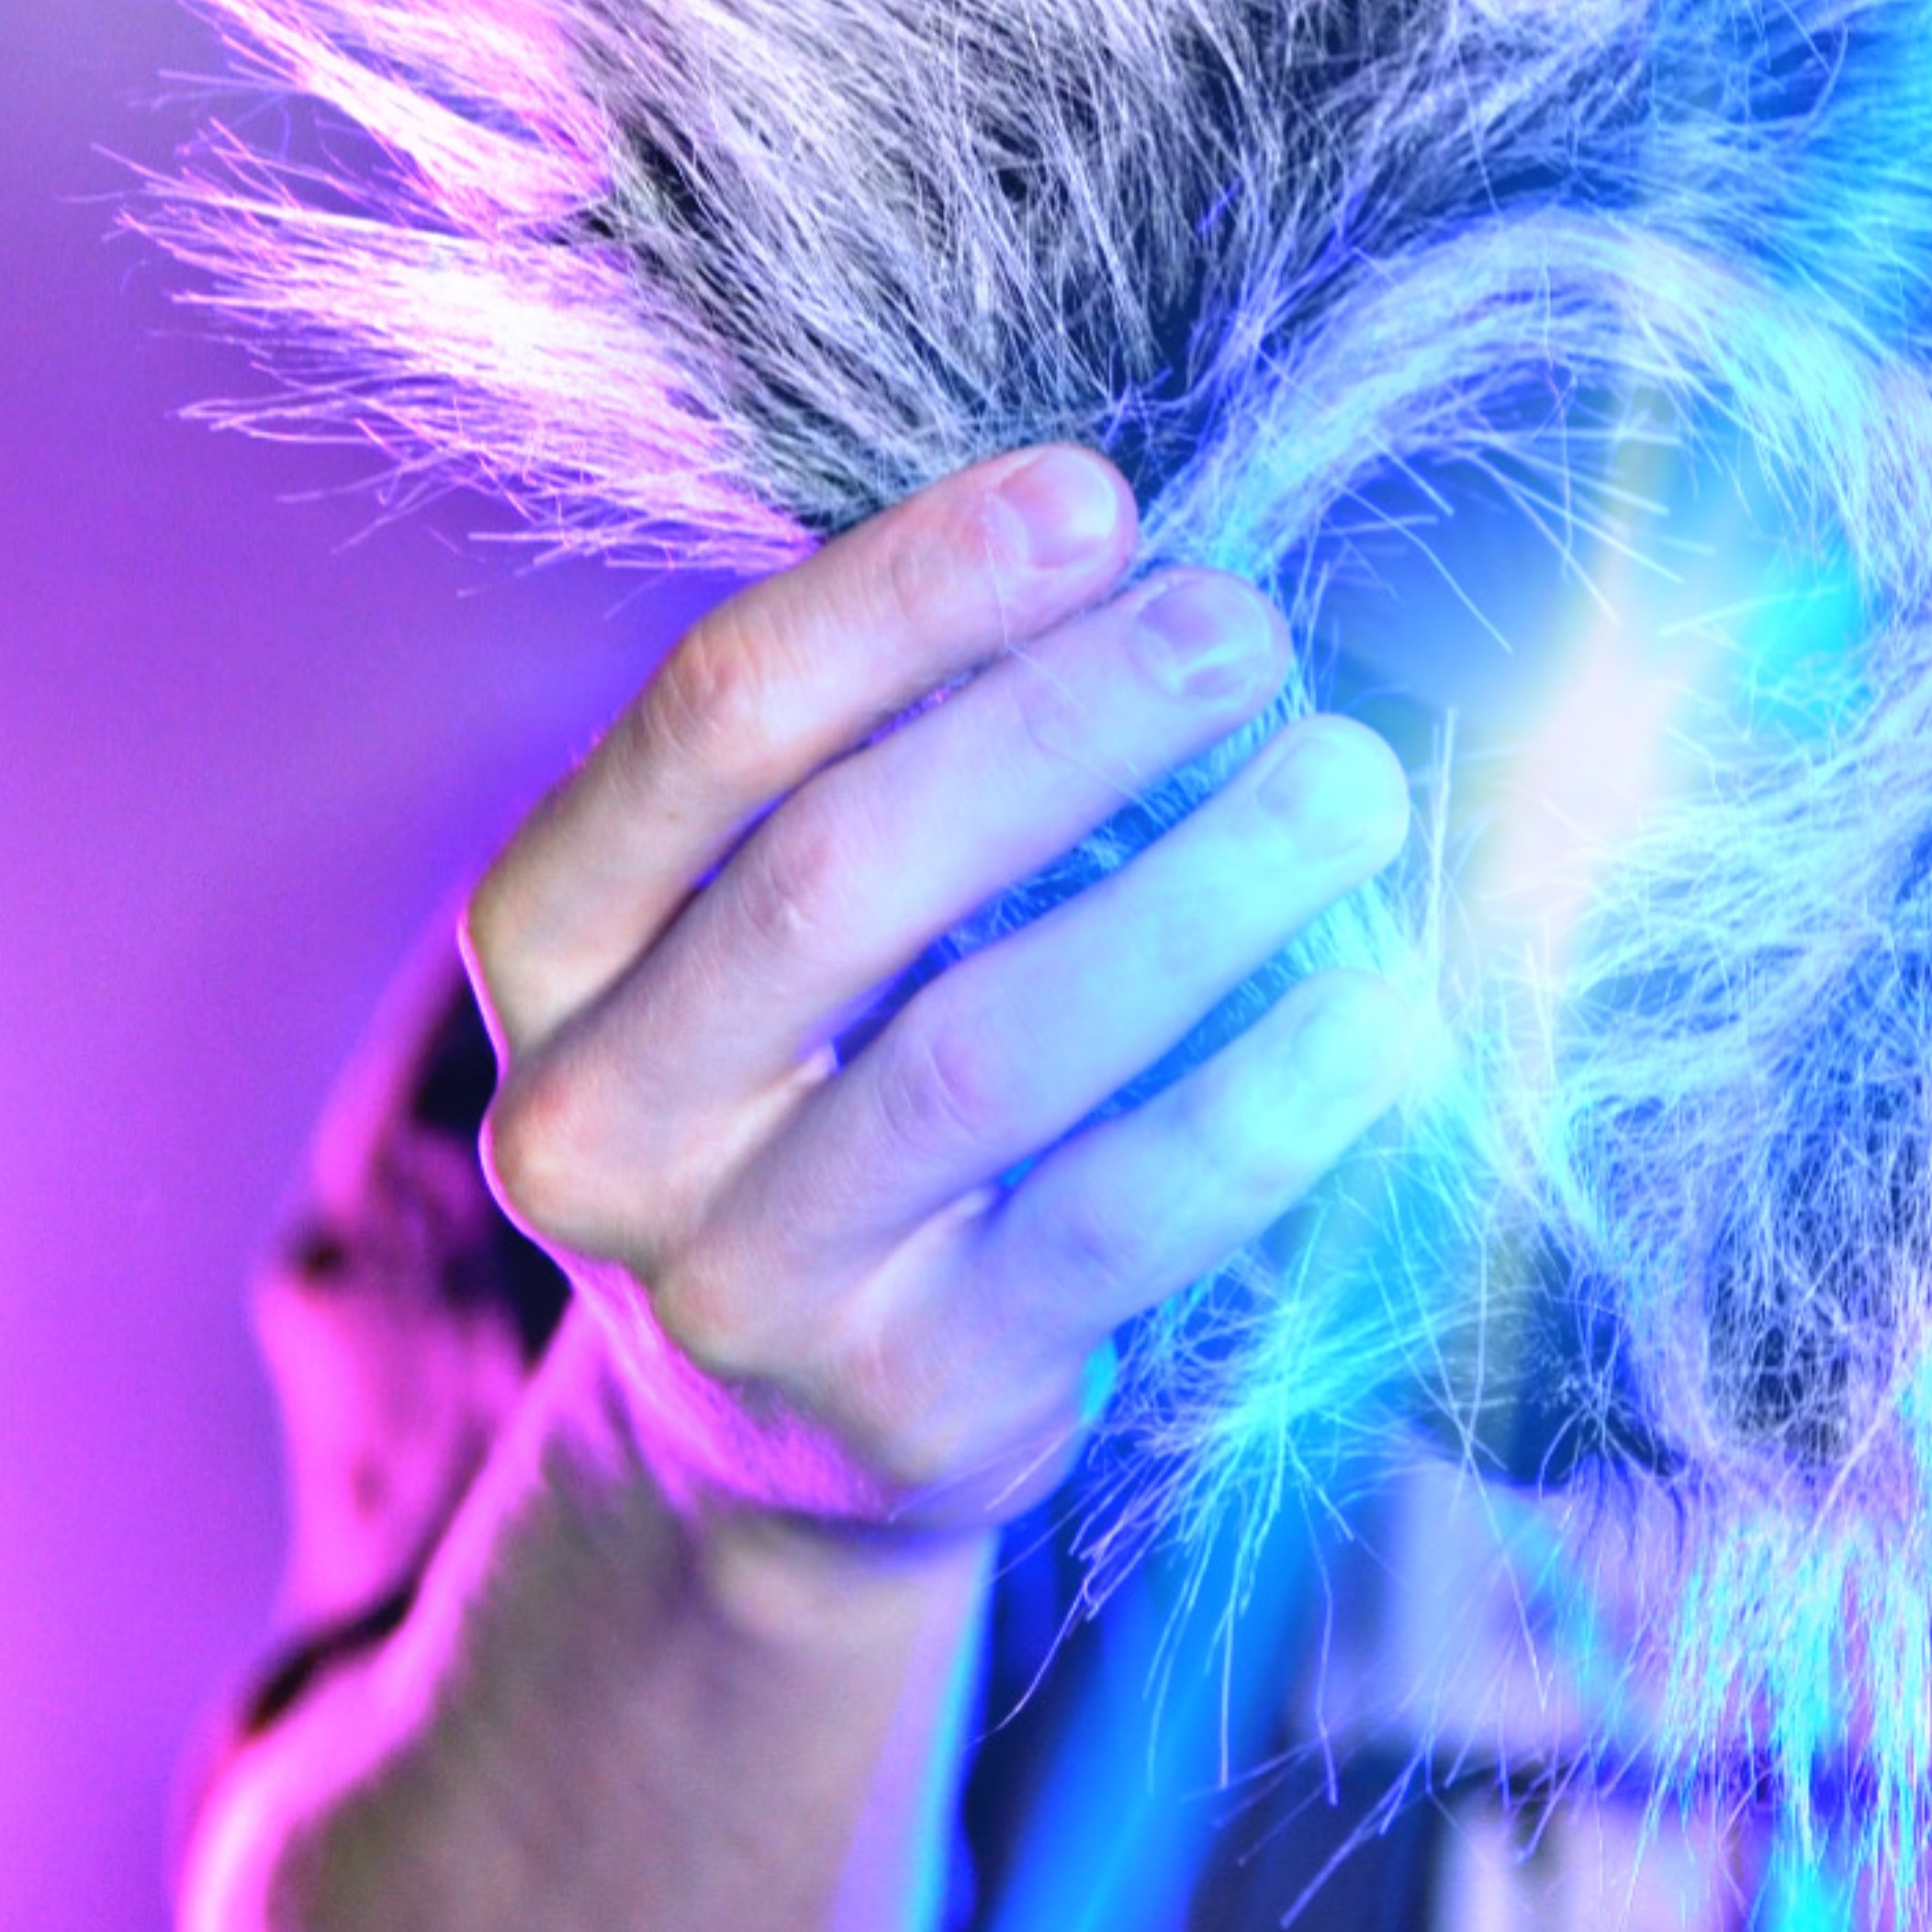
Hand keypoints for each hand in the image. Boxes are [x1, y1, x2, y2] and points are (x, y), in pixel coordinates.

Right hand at [467, 449, 1418, 1539]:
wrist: (778, 1431)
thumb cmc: (820, 1069)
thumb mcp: (770, 910)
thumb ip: (887, 747)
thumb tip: (1140, 551)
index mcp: (547, 938)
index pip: (713, 719)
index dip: (908, 593)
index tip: (1095, 500)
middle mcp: (595, 1116)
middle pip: (838, 876)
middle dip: (1061, 726)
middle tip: (1241, 627)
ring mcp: (739, 1280)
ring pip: (982, 1054)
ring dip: (1191, 898)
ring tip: (1351, 782)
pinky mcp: (907, 1401)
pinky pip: (1111, 1226)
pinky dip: (1261, 1106)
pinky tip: (1384, 1005)